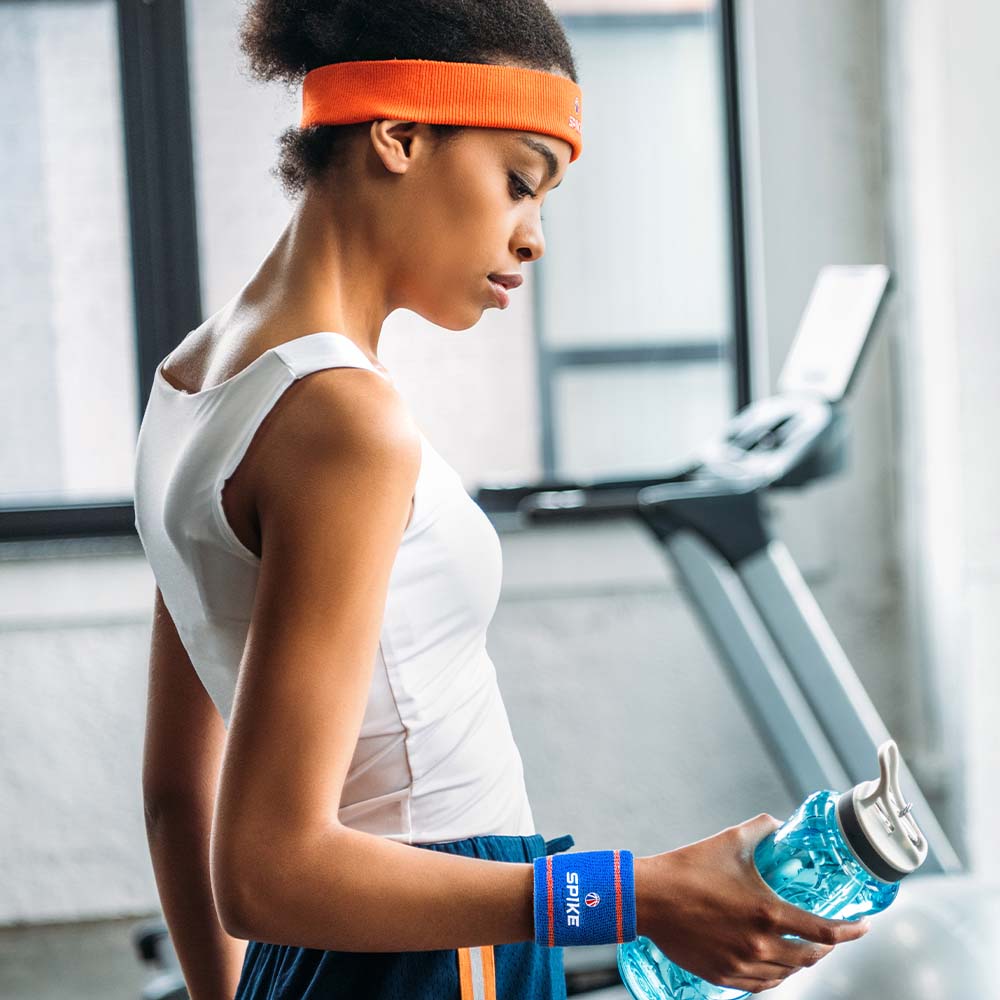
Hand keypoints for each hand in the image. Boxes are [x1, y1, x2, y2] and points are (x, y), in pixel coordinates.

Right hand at [633, 813, 870, 993]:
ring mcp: (741, 965)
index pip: (826, 932)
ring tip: (804, 949)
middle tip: (832, 936)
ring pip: (787, 975)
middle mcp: (760, 945)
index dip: (852, 931)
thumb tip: (779, 825)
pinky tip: (775, 965)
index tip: (863, 925)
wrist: (650, 898)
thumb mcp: (730, 840)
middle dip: (827, 948)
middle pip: (810, 958)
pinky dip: (776, 976)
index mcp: (767, 912)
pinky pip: (762, 985)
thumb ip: (761, 830)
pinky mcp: (723, 976)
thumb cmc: (688, 868)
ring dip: (802, 963)